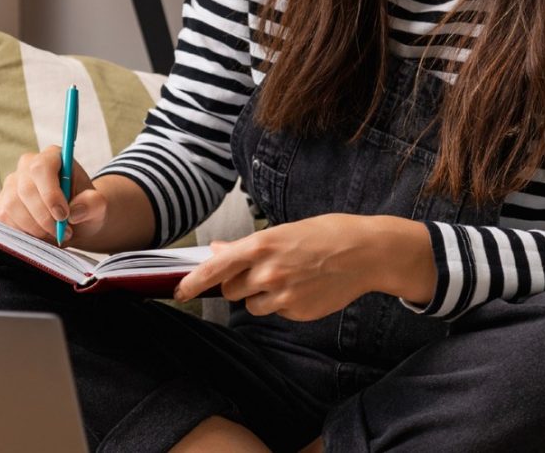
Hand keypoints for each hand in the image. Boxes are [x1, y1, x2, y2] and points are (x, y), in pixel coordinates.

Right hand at [0, 147, 106, 248]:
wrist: (72, 220)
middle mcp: (28, 165)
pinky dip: (23, 232)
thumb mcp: (98, 206)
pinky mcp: (2, 202)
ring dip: (34, 227)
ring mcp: (12, 183)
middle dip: (44, 217)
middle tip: (63, 232)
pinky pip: (5, 218)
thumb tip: (75, 211)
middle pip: (26, 189)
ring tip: (54, 234)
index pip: (42, 168)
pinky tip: (40, 234)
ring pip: (12, 205)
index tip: (63, 216)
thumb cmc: (84, 208)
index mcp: (53, 156)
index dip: (50, 194)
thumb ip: (93, 203)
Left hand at [171, 214, 383, 320]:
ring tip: (288, 278)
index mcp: (261, 246)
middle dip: (238, 284)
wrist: (364, 253)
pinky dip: (282, 304)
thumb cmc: (325, 235)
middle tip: (261, 271)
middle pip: (230, 290)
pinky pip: (275, 312)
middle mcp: (267, 272)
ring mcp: (282, 295)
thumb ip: (247, 247)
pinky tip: (303, 287)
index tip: (179, 292)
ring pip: (251, 305)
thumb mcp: (282, 232)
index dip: (193, 282)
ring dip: (260, 296)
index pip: (215, 269)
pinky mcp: (296, 312)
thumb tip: (217, 251)